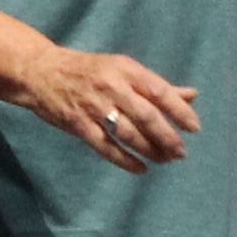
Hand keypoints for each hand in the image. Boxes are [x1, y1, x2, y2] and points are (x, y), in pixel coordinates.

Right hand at [11, 45, 200, 174]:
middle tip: (181, 151)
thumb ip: (156, 85)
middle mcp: (112, 87)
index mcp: (125, 69)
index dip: (179, 110)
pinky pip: (106, 147)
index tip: (194, 127)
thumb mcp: (122, 69)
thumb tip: (192, 95)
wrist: (42, 71)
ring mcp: (94, 107)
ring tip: (165, 160)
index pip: (159, 90)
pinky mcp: (79, 125)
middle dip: (167, 136)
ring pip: (128, 134)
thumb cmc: (88, 69)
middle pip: (146, 115)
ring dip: (150, 150)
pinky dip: (125, 160)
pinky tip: (140, 168)